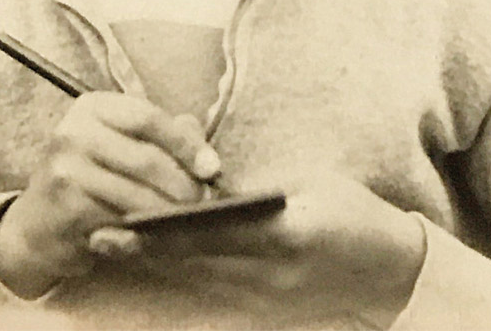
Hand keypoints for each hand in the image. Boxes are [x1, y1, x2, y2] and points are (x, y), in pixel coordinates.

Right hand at [0, 93, 219, 297]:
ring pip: (136, 195)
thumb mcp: (121, 145)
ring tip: (183, 221)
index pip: (149, 118)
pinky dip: (141, 234)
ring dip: (167, 213)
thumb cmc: (89, 177)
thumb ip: (164, 140)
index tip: (212, 168)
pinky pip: (118, 223)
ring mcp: (66, 169)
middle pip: (146, 158)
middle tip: (200, 202)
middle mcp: (75, 131)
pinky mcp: (65, 208)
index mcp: (93, 107)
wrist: (36, 223)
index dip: (186, 144)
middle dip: (182, 185)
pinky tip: (147, 236)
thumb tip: (206, 156)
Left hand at [91, 171, 425, 328]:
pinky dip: (184, 276)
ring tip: (112, 246)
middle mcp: (270, 275)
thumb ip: (256, 188)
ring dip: (156, 264)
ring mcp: (268, 300)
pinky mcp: (267, 310)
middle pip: (195, 263)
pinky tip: (156, 263)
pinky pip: (216, 292)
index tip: (125, 220)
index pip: (213, 232)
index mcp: (284, 236)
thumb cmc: (354, 216)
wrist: (392, 273)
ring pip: (199, 281)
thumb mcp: (310, 185)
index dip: (165, 230)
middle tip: (98, 236)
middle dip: (145, 251)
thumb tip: (207, 180)